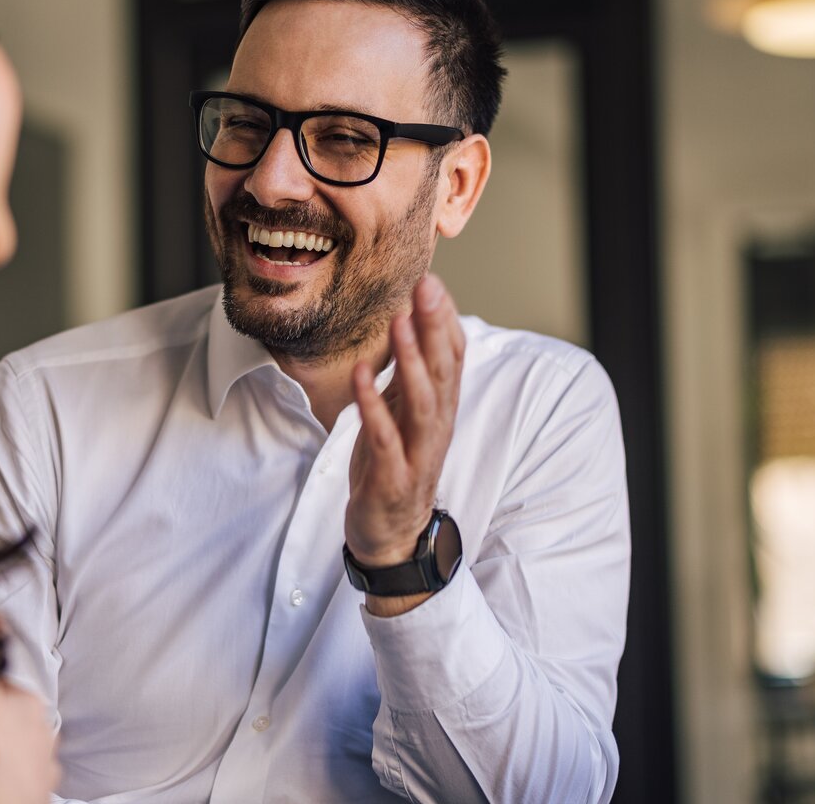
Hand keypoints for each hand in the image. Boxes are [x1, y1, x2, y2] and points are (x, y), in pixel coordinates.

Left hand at [344, 274, 464, 568]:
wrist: (389, 534)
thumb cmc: (394, 466)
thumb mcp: (402, 412)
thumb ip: (410, 373)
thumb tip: (411, 322)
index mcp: (440, 409)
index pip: (453, 358)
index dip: (444, 320)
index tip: (432, 280)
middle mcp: (436, 427)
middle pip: (444, 372)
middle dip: (435, 328)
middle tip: (427, 287)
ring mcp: (417, 452)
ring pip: (422, 402)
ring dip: (412, 360)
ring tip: (399, 323)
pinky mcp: (393, 477)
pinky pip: (384, 437)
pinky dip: (372, 404)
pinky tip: (362, 373)